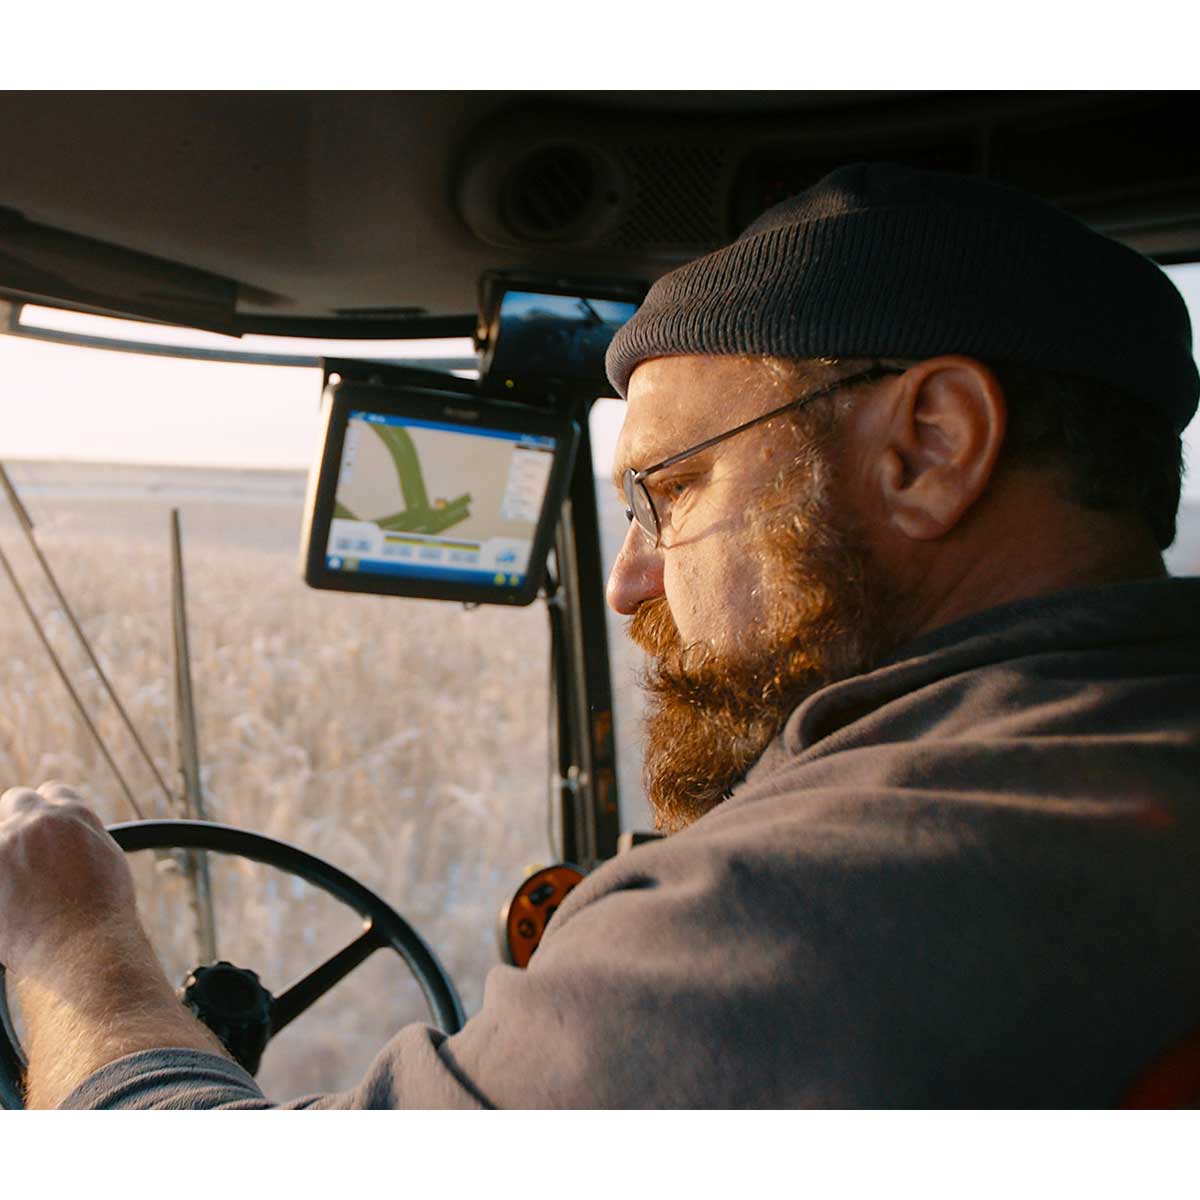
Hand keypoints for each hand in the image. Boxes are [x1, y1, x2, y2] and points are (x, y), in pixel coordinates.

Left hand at [0, 781, 138, 979]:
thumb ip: (82, 835)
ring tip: (15, 887)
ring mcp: (5, 842)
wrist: (83, 947)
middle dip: (17, 823)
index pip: (52, 792)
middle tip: (19, 856)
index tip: (42, 835)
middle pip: (16, 801)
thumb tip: (68, 835)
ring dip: (4, 853)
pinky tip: (8, 902)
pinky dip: (0, 880)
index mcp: (73, 813)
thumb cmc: (100, 914)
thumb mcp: (106, 858)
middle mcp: (38, 819)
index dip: (47, 814)